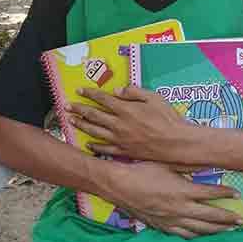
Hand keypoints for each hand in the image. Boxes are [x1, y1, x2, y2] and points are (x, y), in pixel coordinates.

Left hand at [66, 86, 191, 162]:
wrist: (175, 143)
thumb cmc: (167, 118)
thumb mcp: (153, 97)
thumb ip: (134, 92)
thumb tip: (117, 90)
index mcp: (126, 109)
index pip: (103, 99)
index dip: (90, 94)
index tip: (79, 90)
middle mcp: (119, 124)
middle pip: (94, 115)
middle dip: (79, 109)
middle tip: (67, 106)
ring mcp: (120, 139)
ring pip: (96, 131)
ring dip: (82, 125)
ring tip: (71, 121)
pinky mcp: (124, 151)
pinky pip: (105, 148)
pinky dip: (95, 146)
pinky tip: (88, 144)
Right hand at [106, 160, 242, 238]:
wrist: (120, 186)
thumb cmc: (143, 170)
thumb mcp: (167, 163)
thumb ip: (189, 166)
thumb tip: (208, 163)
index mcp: (183, 190)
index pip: (210, 193)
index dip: (225, 194)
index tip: (238, 195)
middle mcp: (181, 208)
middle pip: (210, 216)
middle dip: (227, 218)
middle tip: (241, 221)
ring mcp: (172, 220)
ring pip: (199, 229)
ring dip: (216, 230)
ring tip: (229, 231)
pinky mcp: (162, 227)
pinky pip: (183, 235)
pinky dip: (196, 236)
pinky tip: (202, 237)